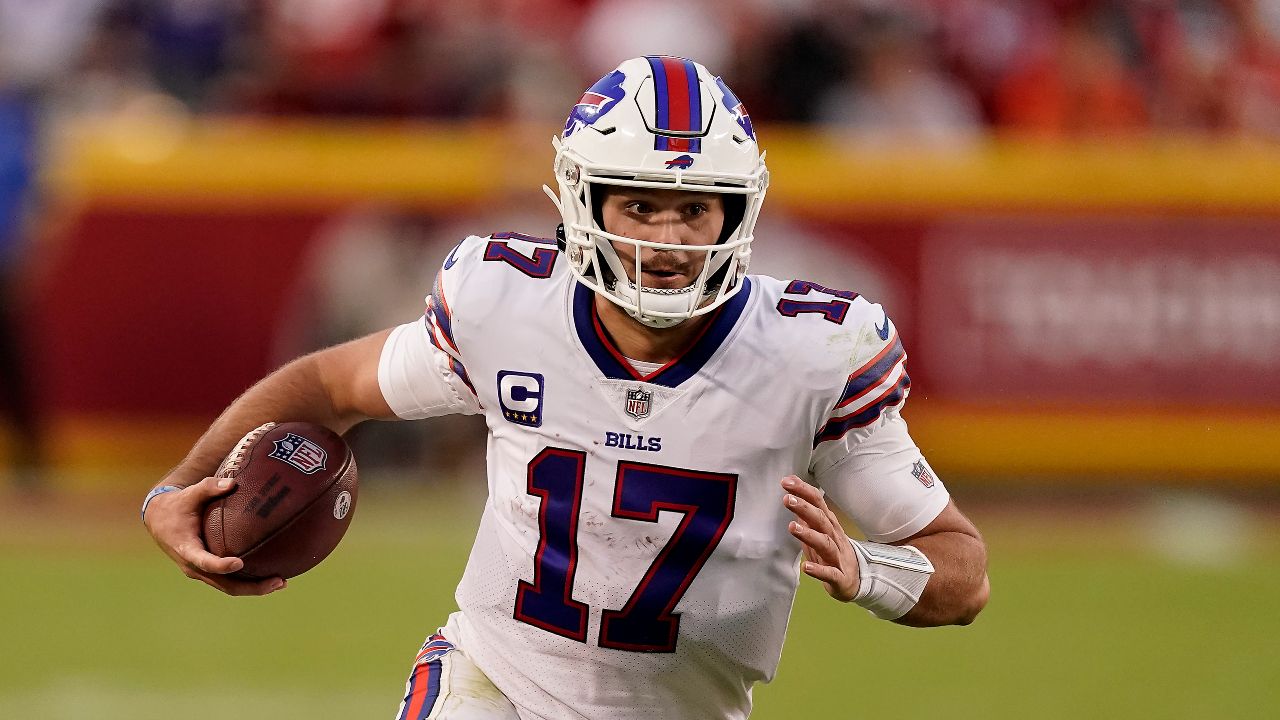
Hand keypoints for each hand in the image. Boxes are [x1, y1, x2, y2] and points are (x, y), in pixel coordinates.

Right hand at [143, 476, 285, 595]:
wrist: (159, 521)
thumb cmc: (178, 505)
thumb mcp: (190, 493)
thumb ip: (209, 487)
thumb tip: (232, 483)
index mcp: (187, 548)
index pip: (204, 562)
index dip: (221, 565)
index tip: (239, 563)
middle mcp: (194, 566)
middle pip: (224, 584)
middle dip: (252, 587)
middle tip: (278, 581)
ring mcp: (201, 572)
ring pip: (229, 588)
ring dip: (254, 588)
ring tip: (281, 583)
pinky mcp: (207, 572)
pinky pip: (229, 582)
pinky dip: (249, 582)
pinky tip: (271, 576)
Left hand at [781, 475, 859, 601]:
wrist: (856, 581)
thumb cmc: (833, 553)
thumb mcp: (819, 531)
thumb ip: (806, 516)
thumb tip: (791, 496)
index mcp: (829, 525)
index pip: (817, 503)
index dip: (803, 491)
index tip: (786, 481)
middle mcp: (834, 538)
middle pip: (820, 520)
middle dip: (804, 508)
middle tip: (787, 499)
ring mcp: (838, 557)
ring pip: (825, 543)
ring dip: (809, 534)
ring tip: (792, 527)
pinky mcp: (839, 578)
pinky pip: (829, 574)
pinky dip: (818, 571)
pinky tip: (806, 567)